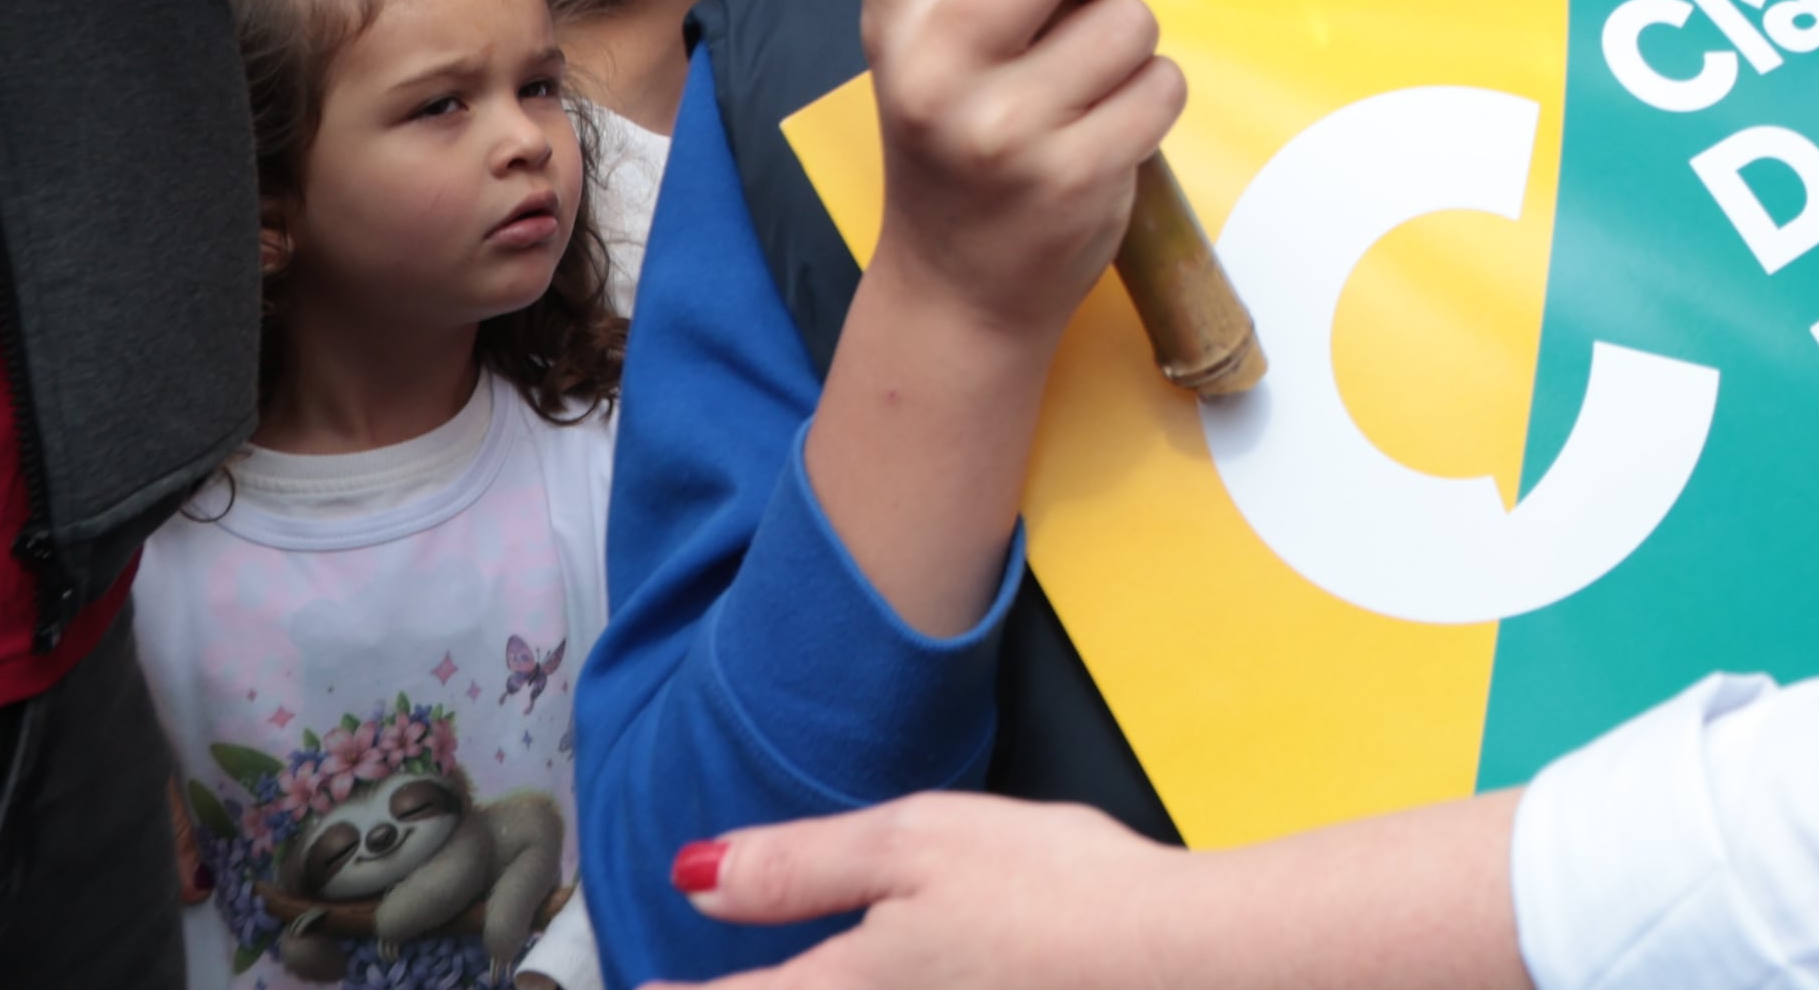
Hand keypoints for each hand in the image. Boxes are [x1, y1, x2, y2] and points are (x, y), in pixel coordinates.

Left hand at [666, 786, 1523, 989]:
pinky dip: (868, 989)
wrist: (1181, 961)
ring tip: (800, 964)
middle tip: (696, 975)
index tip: (637, 984)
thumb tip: (697, 875)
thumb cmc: (1059, 895)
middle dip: (739, 989)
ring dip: (801, 986)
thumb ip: (800, 865)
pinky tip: (894, 968)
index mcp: (846, 988)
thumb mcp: (917, 843)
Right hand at [821, 0, 1182, 355]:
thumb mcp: (970, 46)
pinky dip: (1150, 106)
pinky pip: (1160, 87)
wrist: (964, 290)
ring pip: (1126, 21)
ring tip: (1078, 96)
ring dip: (1126, 49)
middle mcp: (933, 70)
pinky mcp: (1067, 176)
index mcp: (899, 21)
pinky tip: (1102, 141)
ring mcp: (998, 129)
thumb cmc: (973, 141)